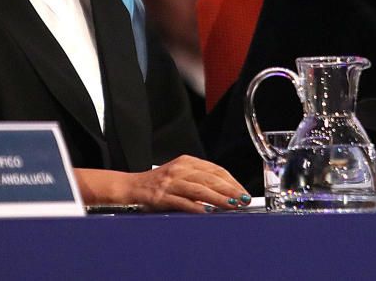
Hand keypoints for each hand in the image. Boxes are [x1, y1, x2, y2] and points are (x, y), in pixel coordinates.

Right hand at [75, 155, 249, 213]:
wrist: (132, 186)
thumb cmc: (159, 183)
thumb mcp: (181, 174)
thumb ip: (200, 179)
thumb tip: (226, 192)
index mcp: (187, 161)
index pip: (215, 170)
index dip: (232, 181)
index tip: (243, 192)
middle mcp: (180, 169)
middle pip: (210, 179)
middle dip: (230, 190)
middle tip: (243, 200)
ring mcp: (170, 182)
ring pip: (200, 190)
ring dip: (218, 199)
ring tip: (232, 206)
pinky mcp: (162, 196)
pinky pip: (182, 202)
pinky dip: (196, 207)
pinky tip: (207, 212)